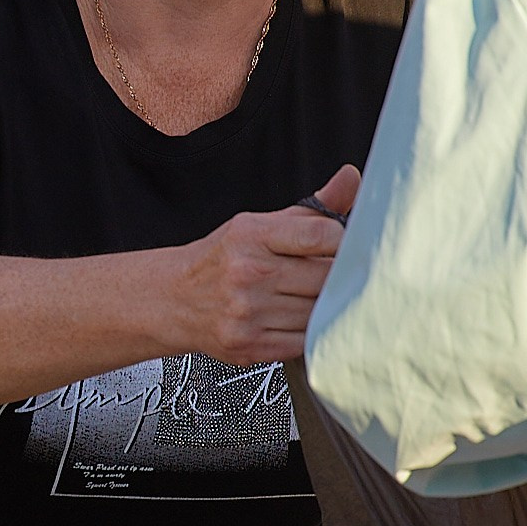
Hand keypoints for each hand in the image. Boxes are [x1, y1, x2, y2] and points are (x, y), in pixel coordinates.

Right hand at [178, 166, 359, 367]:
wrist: (174, 300)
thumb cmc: (223, 260)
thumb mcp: (259, 225)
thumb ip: (312, 210)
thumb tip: (352, 179)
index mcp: (251, 235)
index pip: (320, 235)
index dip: (344, 242)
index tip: (346, 247)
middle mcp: (248, 273)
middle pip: (325, 278)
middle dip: (336, 278)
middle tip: (332, 276)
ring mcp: (248, 313)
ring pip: (318, 312)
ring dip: (324, 307)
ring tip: (310, 298)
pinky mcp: (251, 346)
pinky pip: (304, 341)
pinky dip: (310, 332)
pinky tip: (297, 319)